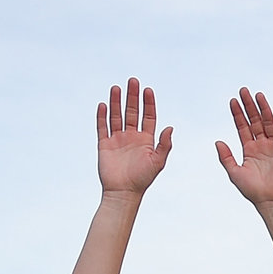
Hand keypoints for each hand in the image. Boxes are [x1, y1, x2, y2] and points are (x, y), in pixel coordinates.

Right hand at [96, 78, 173, 196]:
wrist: (124, 193)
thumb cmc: (143, 179)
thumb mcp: (158, 161)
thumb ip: (164, 144)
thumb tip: (170, 127)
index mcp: (146, 139)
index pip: (148, 116)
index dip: (148, 103)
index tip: (148, 90)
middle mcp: (132, 136)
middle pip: (132, 112)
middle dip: (132, 97)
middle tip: (133, 80)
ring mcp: (118, 139)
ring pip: (117, 116)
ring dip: (117, 102)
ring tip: (116, 87)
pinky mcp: (105, 144)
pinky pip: (102, 127)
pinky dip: (102, 116)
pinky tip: (103, 104)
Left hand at [217, 88, 272, 204]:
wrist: (269, 201)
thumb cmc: (251, 190)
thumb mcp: (234, 172)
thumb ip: (225, 157)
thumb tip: (218, 141)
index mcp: (249, 150)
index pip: (242, 127)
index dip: (237, 114)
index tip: (232, 101)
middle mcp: (261, 145)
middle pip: (255, 121)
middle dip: (249, 106)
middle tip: (244, 90)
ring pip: (268, 123)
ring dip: (263, 109)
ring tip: (258, 95)